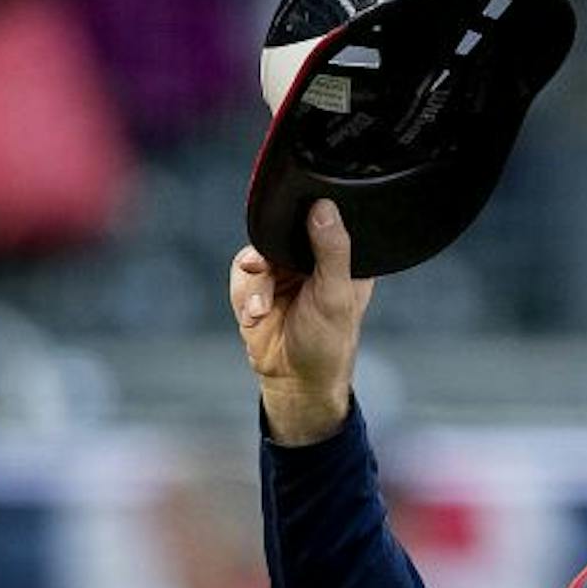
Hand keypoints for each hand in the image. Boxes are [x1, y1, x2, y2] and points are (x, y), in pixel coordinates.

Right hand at [228, 199, 372, 444]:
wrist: (294, 379)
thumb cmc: (328, 342)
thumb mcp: (335, 295)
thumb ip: (331, 252)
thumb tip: (324, 208)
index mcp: (344, 257)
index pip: (329, 217)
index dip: (310, 212)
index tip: (292, 214)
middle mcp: (313, 258)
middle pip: (284, 229)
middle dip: (268, 253)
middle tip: (259, 266)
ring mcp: (284, 270)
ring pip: (257, 252)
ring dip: (254, 284)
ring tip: (261, 310)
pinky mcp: (259, 284)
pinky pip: (242, 273)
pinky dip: (244, 296)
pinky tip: (255, 317)